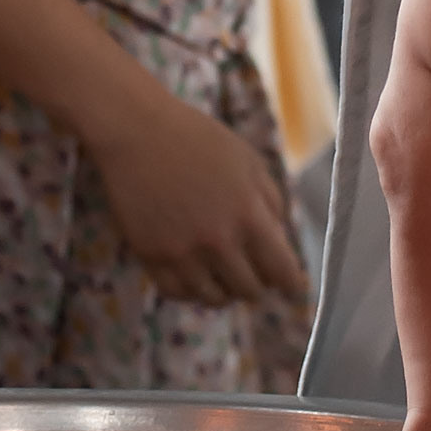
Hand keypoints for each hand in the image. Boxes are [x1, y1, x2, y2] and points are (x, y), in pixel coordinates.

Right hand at [86, 87, 310, 305]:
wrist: (137, 131)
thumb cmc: (197, 139)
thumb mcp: (248, 161)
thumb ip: (271, 201)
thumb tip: (279, 240)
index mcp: (249, 215)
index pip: (281, 271)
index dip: (292, 284)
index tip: (293, 289)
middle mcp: (218, 241)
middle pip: (250, 291)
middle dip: (258, 285)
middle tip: (254, 275)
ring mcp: (182, 252)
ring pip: (215, 299)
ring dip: (225, 291)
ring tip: (224, 276)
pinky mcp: (151, 257)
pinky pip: (178, 294)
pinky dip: (191, 291)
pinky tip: (195, 276)